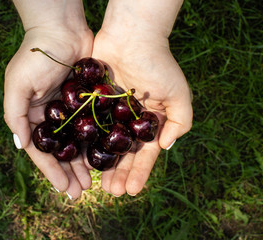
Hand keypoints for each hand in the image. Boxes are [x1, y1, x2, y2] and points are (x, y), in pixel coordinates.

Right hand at [4, 25, 93, 198]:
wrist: (61, 29)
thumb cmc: (36, 56)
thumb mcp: (18, 85)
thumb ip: (15, 115)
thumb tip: (22, 146)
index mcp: (33, 117)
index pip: (42, 151)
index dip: (51, 172)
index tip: (63, 190)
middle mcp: (51, 117)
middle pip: (62, 153)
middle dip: (70, 174)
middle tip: (81, 193)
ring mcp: (70, 111)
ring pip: (79, 144)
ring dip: (84, 164)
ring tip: (93, 183)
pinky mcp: (87, 102)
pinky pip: (92, 128)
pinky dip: (97, 144)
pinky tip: (104, 158)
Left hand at [91, 3, 192, 195]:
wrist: (130, 38)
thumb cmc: (158, 64)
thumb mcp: (179, 94)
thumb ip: (180, 122)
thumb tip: (165, 147)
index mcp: (149, 122)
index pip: (145, 153)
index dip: (140, 173)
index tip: (132, 191)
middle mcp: (129, 121)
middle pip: (123, 154)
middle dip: (119, 174)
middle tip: (111, 192)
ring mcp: (109, 114)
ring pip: (104, 146)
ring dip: (102, 165)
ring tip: (98, 185)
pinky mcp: (92, 104)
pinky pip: (88, 128)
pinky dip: (86, 144)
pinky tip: (82, 161)